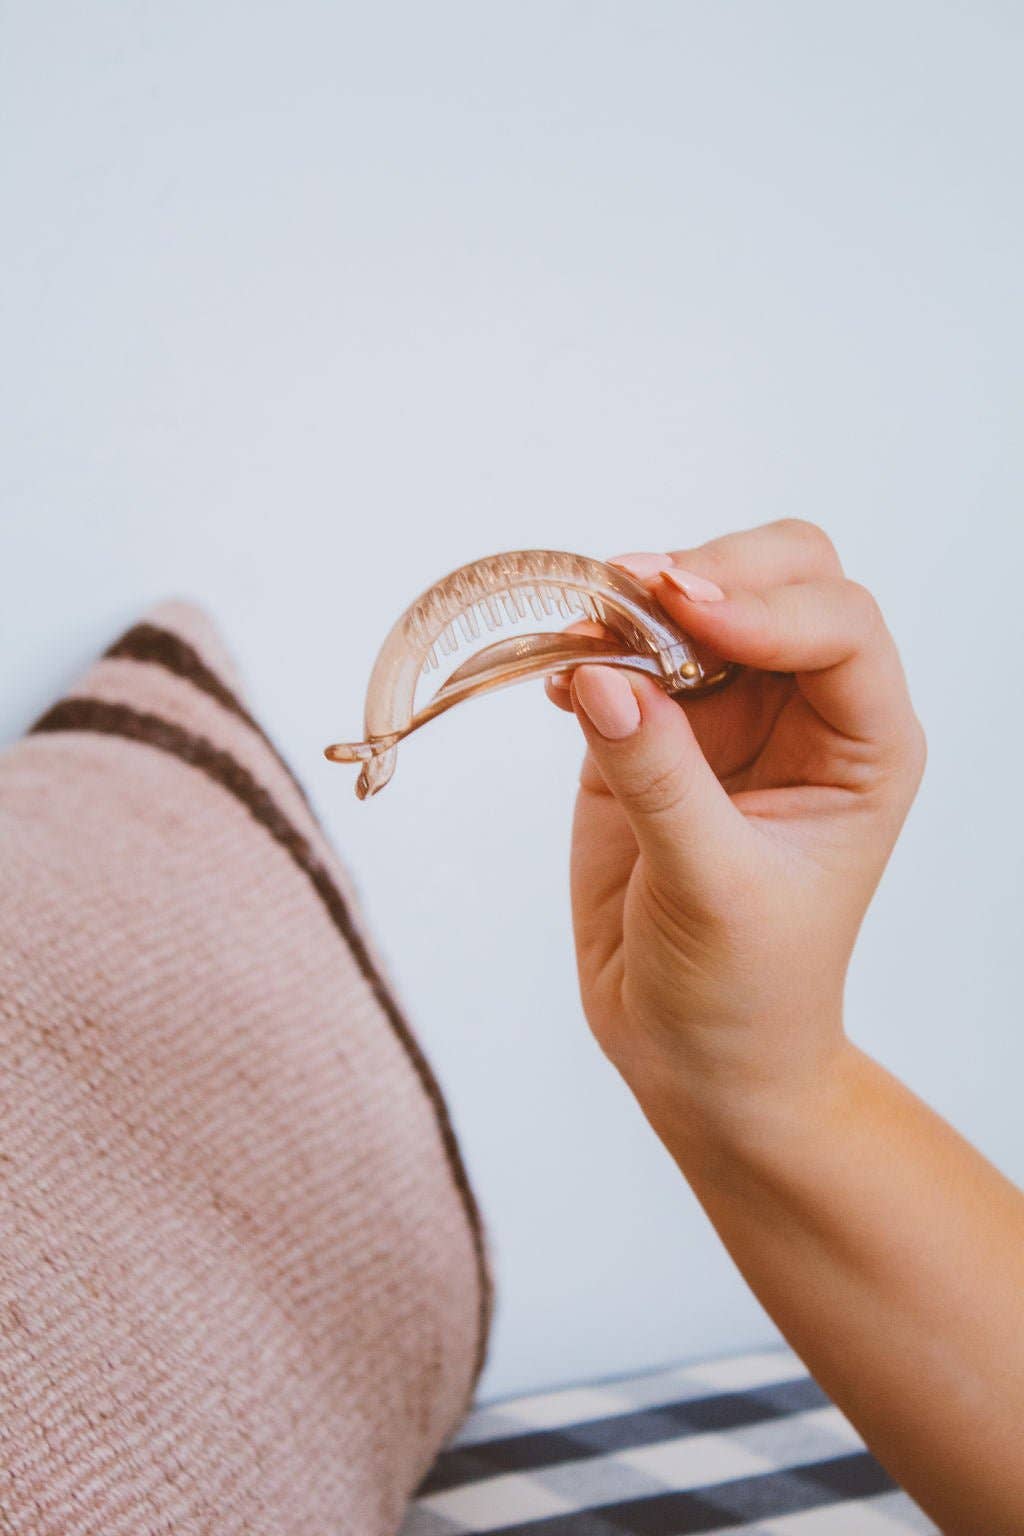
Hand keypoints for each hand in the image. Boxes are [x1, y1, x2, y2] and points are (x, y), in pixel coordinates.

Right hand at [546, 519, 926, 1145]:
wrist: (691, 1051)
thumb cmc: (744, 988)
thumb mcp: (714, 890)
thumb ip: (660, 779)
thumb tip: (598, 675)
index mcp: (862, 746)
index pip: (839, 627)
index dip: (766, 606)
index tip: (682, 613)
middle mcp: (802, 711)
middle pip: (782, 575)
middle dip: (708, 573)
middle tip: (628, 594)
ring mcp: (724, 714)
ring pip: (694, 600)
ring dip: (635, 601)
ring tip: (577, 633)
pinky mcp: (650, 732)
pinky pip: (621, 653)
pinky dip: (588, 646)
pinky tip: (560, 676)